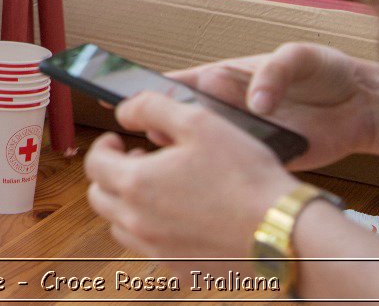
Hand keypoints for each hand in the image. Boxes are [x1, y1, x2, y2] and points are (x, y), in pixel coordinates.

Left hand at [85, 90, 298, 273]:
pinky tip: (181, 216)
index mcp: (135, 184)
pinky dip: (153, 230)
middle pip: (100, 197)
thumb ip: (152, 108)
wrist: (283, 231)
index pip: (94, 163)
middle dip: (112, 174)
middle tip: (138, 161)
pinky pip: (150, 250)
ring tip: (159, 187)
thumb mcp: (197, 121)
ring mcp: (157, 250)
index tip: (119, 140)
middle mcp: (138, 222)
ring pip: (120, 226)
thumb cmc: (245, 176)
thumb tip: (124, 111)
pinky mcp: (179, 269)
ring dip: (128, 203)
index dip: (104, 146)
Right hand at [170, 43, 378, 169]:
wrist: (365, 105)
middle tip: (159, 135)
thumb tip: (254, 102)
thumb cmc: (326, 71)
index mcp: (226, 78)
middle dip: (165, 128)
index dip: (150, 93)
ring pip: (206, 151)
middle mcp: (229, 110)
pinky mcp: (267, 162)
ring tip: (183, 159)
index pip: (179, 85)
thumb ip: (275, 72)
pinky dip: (228, 177)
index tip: (130, 102)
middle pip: (184, 122)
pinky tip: (219, 180)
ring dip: (193, 156)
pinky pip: (241, 171)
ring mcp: (245, 138)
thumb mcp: (300, 57)